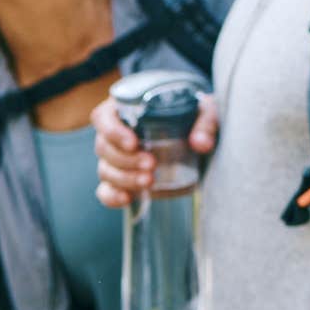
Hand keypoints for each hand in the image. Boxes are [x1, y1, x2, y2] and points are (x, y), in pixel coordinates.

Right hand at [93, 93, 217, 208]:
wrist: (198, 135)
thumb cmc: (195, 116)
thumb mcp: (205, 111)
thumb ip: (206, 123)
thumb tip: (200, 143)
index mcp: (125, 109)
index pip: (103, 118)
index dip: (113, 131)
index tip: (133, 143)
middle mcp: (115, 134)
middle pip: (104, 147)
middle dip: (125, 159)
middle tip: (151, 164)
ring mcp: (116, 159)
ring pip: (105, 170)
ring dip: (124, 178)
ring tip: (149, 181)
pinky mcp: (122, 180)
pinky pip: (106, 191)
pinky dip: (112, 196)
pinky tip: (127, 199)